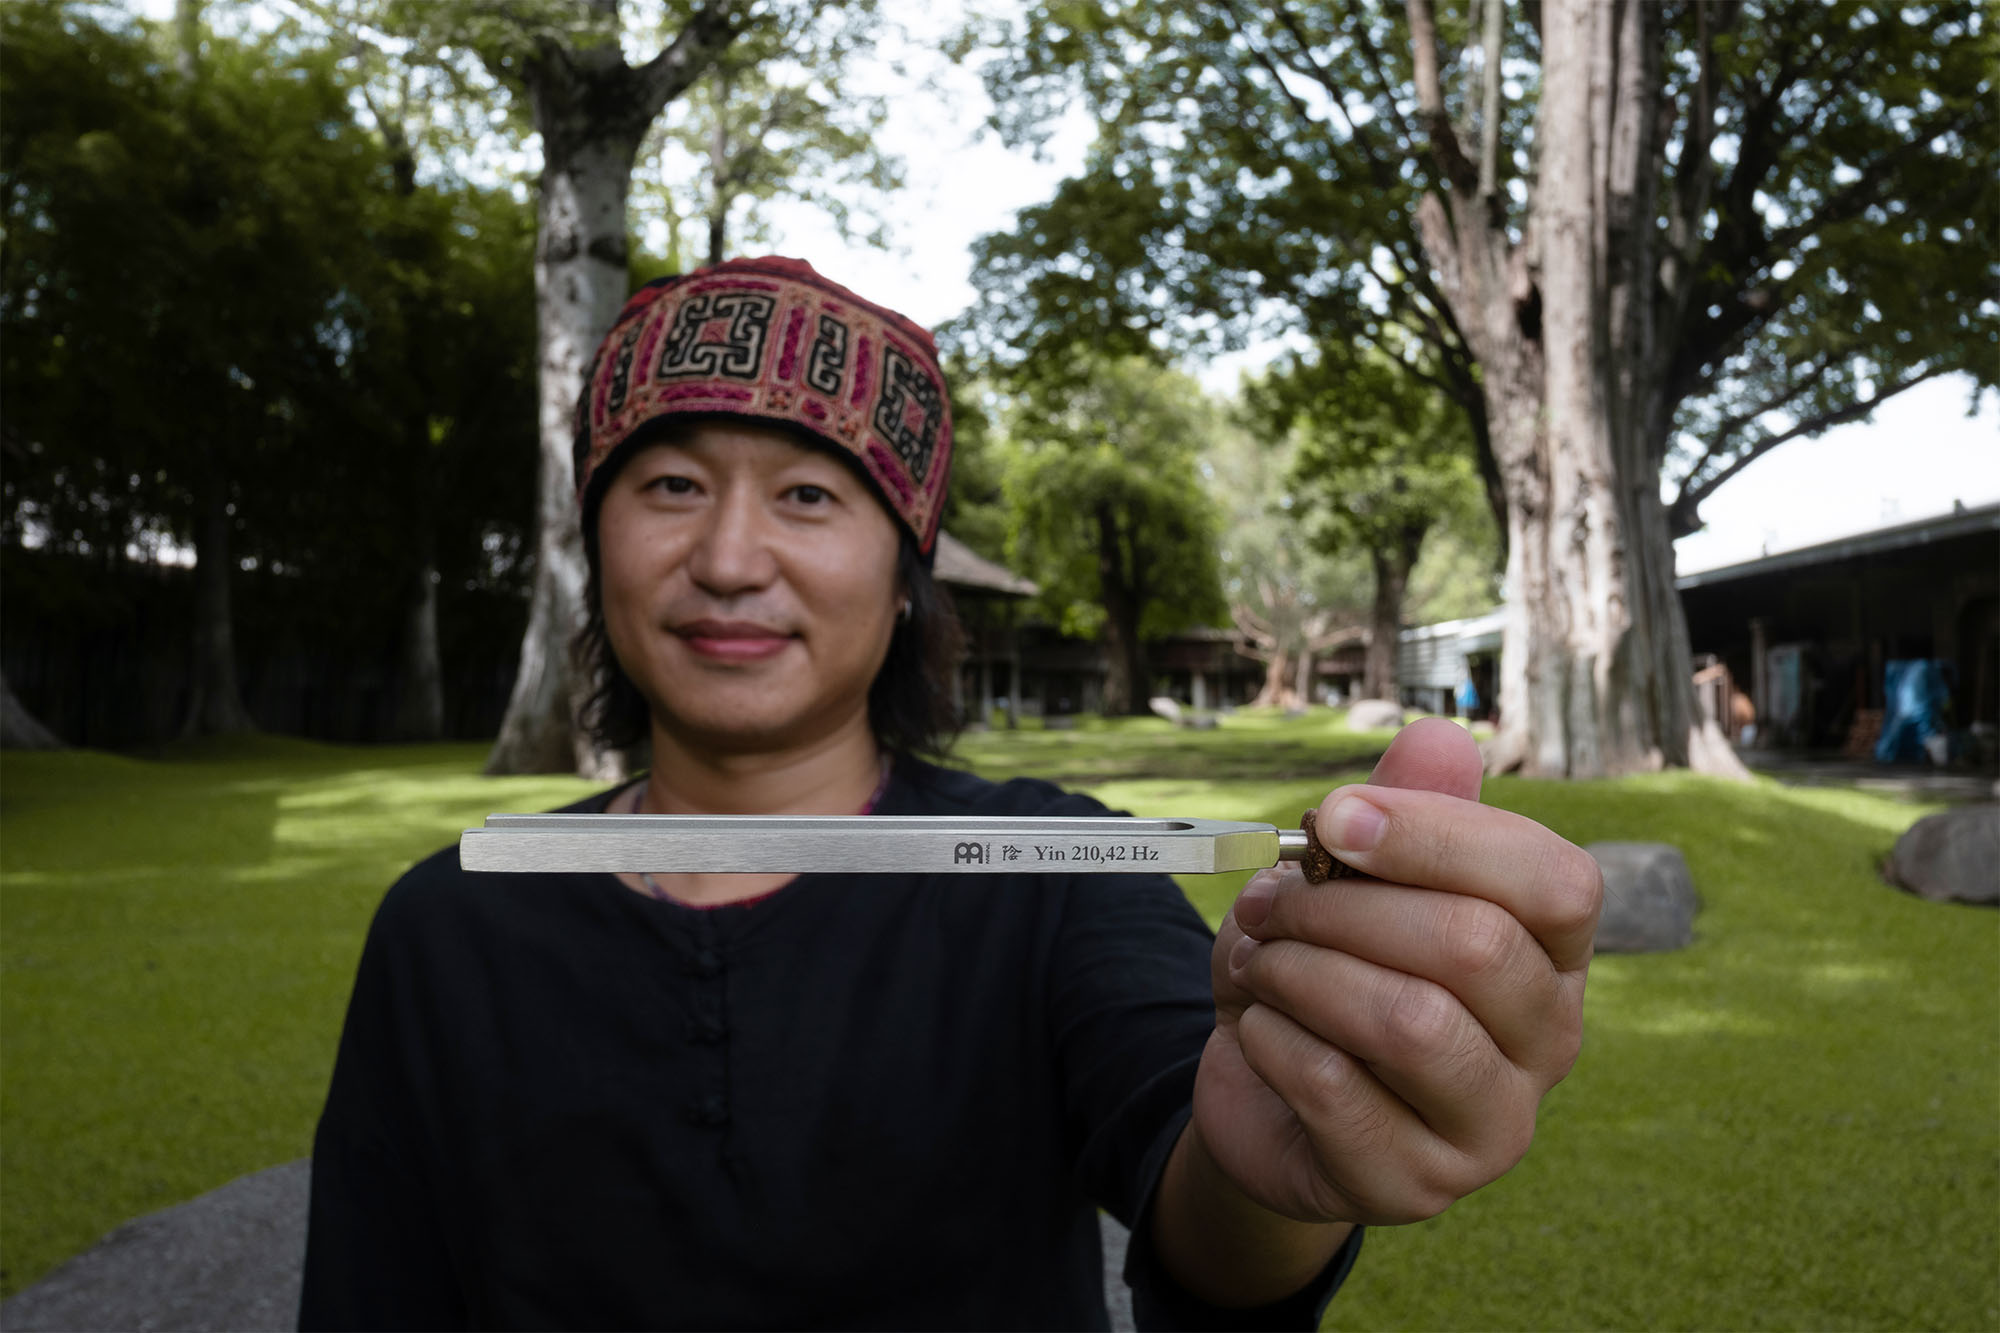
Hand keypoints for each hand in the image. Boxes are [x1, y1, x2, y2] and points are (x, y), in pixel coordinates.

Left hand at [1193, 717, 1601, 1225]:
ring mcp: (1493, 1126)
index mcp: (1551, 950)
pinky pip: (1338, 1090)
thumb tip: (1439, 737)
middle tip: (1273, 905)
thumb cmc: (1325, 970)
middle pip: (1473, 946)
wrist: (1265, 1093)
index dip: (1438, 835)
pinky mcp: (1417, 1185)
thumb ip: (1398, 810)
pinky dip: (1273, 1040)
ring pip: (1410, 1022)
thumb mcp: (1346, 880)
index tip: (1332, 818)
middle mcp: (1548, 1039)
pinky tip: (1258, 1028)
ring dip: (1305, 974)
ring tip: (1263, 964)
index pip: (1552, 878)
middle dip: (1343, 910)